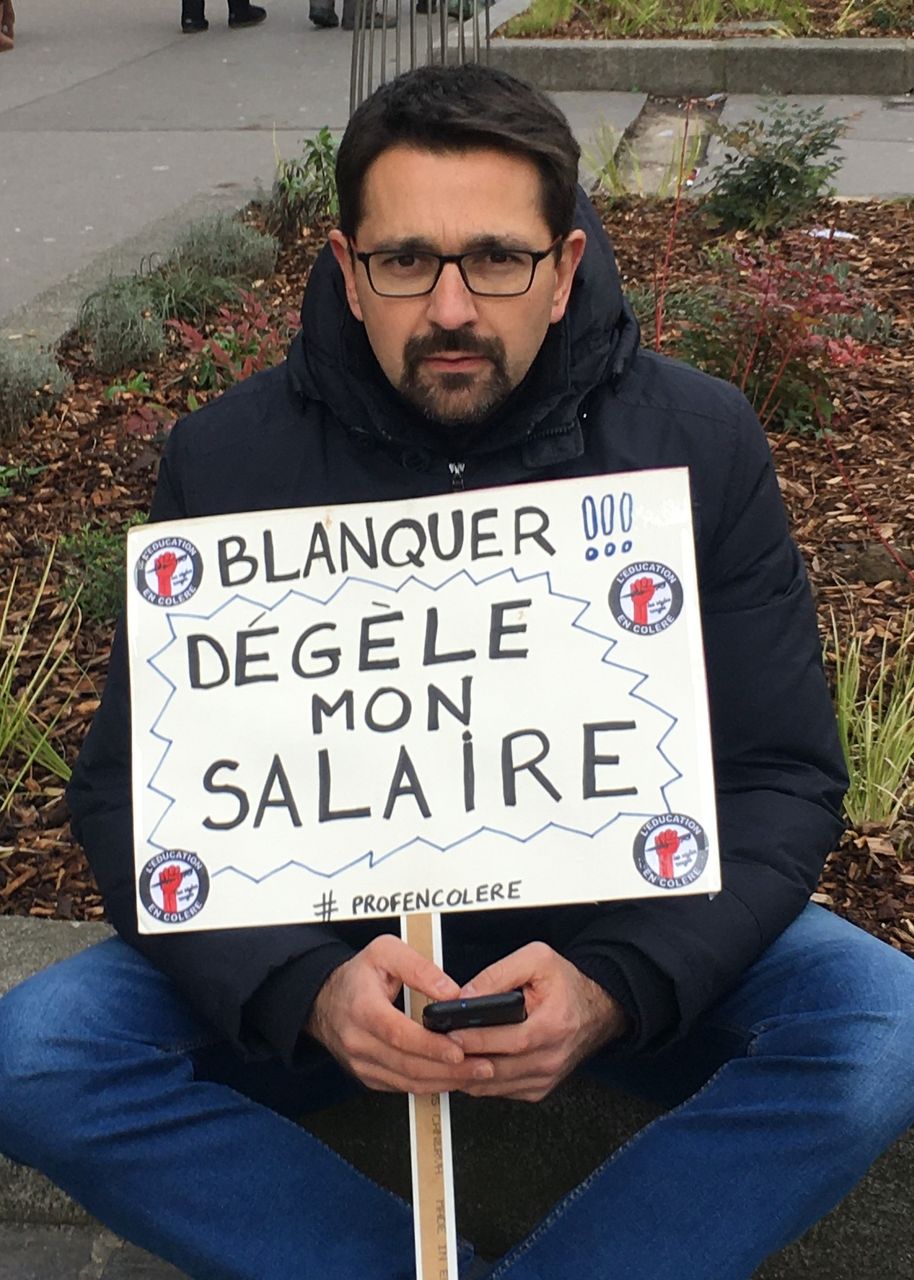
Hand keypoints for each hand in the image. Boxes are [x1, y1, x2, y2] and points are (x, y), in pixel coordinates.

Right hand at [305, 935, 495, 1094]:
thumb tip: (450, 992)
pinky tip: (452, 1077)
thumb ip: (419, 967)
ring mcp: (362, 1063)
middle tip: (483, 1065)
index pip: (399, 1034)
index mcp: (363, 1009)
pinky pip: (402, 1087)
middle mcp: (359, 1042)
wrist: (325, 1000)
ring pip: (408, 1082)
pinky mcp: (369, 1076)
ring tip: (475, 1073)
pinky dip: (430, 1085)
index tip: (459, 1049)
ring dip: (445, 1081)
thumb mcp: (386, 952)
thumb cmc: (358, 976)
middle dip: (450, 1069)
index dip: (431, 1045)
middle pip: (409, 1065)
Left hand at [448, 942, 629, 1101]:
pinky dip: (480, 1082)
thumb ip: (500, 973)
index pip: (510, 1040)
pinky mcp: (539, 1088)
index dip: (478, 1038)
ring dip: (467, 1074)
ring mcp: (545, 1077)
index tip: (450, 1033)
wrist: (596, 1009)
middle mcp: (551, 1058)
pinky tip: (464, 1066)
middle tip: (436, 1046)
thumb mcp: (537, 960)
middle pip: (499, 1067)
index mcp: (553, 1025)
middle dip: (464, 1058)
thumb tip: (466, 994)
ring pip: (496, 1085)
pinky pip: (502, 1091)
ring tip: (442, 1057)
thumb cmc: (566, 984)